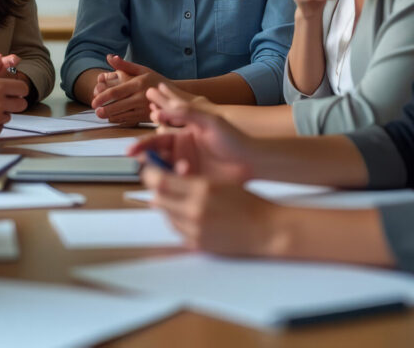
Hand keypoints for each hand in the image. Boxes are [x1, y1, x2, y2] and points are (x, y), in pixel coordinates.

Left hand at [91, 54, 170, 124]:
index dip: (103, 97)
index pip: (116, 92)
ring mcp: (144, 108)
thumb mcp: (142, 69)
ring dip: (110, 116)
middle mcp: (141, 97)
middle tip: (95, 111)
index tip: (93, 101)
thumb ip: (124, 64)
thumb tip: (109, 57)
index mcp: (138, 84)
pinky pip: (130, 120)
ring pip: (123, 115)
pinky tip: (112, 118)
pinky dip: (119, 120)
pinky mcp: (146, 117)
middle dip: (105, 109)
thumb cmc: (155, 79)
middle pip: (118, 105)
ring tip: (101, 115)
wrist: (174, 94)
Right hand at [129, 85, 255, 182]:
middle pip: (156, 158)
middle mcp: (181, 152)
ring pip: (166, 172)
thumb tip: (159, 113)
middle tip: (146, 164)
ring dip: (167, 171)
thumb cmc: (234, 138)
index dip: (142, 145)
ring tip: (186, 167)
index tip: (132, 151)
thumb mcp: (210, 122)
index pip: (155, 139)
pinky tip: (188, 175)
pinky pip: (179, 184)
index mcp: (182, 135)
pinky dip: (179, 181)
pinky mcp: (194, 182)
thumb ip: (186, 114)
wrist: (254, 161)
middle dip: (150, 161)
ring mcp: (187, 168)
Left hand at [142, 167, 275, 255]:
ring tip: (181, 200)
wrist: (265, 229)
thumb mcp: (218, 182)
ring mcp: (194, 230)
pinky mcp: (197, 244)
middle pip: (158, 199)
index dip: (150, 174)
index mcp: (202, 189)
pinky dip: (178, 221)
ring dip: (168, 206)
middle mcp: (194, 210)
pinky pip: (177, 229)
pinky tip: (190, 215)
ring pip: (166, 215)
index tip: (149, 169)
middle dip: (156, 190)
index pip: (160, 181)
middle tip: (160, 184)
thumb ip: (190, 180)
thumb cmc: (245, 202)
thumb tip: (162, 179)